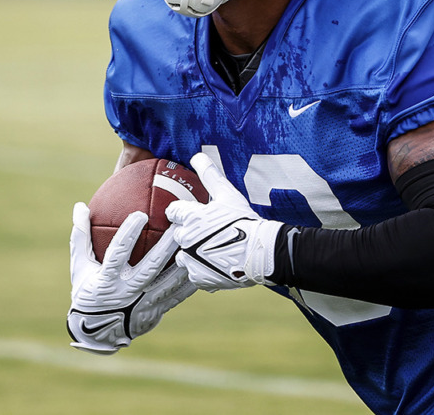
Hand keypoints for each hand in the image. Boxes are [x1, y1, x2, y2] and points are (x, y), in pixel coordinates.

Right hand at [67, 202, 194, 354]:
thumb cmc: (88, 292)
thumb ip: (81, 237)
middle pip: (150, 267)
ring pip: (167, 283)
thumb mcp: (80, 267)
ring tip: (196, 245)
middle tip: (179, 226)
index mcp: (107, 279)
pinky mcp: (155, 312)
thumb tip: (79, 205)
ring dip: (182, 264)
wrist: (96, 334)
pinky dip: (188, 284)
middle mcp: (127, 292)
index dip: (129, 234)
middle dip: (166, 246)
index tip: (140, 214)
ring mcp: (143, 304)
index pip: (118, 253)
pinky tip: (201, 268)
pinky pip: (176, 297)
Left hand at [165, 153, 283, 291]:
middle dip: (188, 233)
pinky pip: (194, 273)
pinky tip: (215, 264)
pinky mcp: (199, 278)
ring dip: (192, 253)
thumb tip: (196, 156)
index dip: (182, 212)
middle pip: (178, 234)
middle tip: (207, 232)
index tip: (190, 213)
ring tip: (210, 250)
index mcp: (189, 218)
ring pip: (182, 256)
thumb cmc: (244, 220)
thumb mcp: (227, 193)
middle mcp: (185, 239)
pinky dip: (202, 269)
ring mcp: (191, 260)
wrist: (261, 252)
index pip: (173, 212)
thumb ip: (210, 174)